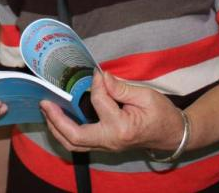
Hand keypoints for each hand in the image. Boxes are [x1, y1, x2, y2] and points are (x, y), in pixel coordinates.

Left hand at [40, 70, 183, 153]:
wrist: (173, 134)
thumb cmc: (162, 114)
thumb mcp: (146, 96)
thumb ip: (121, 88)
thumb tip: (101, 77)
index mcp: (121, 127)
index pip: (99, 101)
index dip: (96, 84)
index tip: (95, 72)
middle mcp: (110, 141)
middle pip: (75, 136)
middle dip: (56, 119)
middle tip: (45, 102)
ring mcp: (107, 146)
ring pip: (74, 143)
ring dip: (57, 128)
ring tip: (47, 110)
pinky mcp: (105, 145)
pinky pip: (80, 143)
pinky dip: (66, 132)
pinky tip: (59, 118)